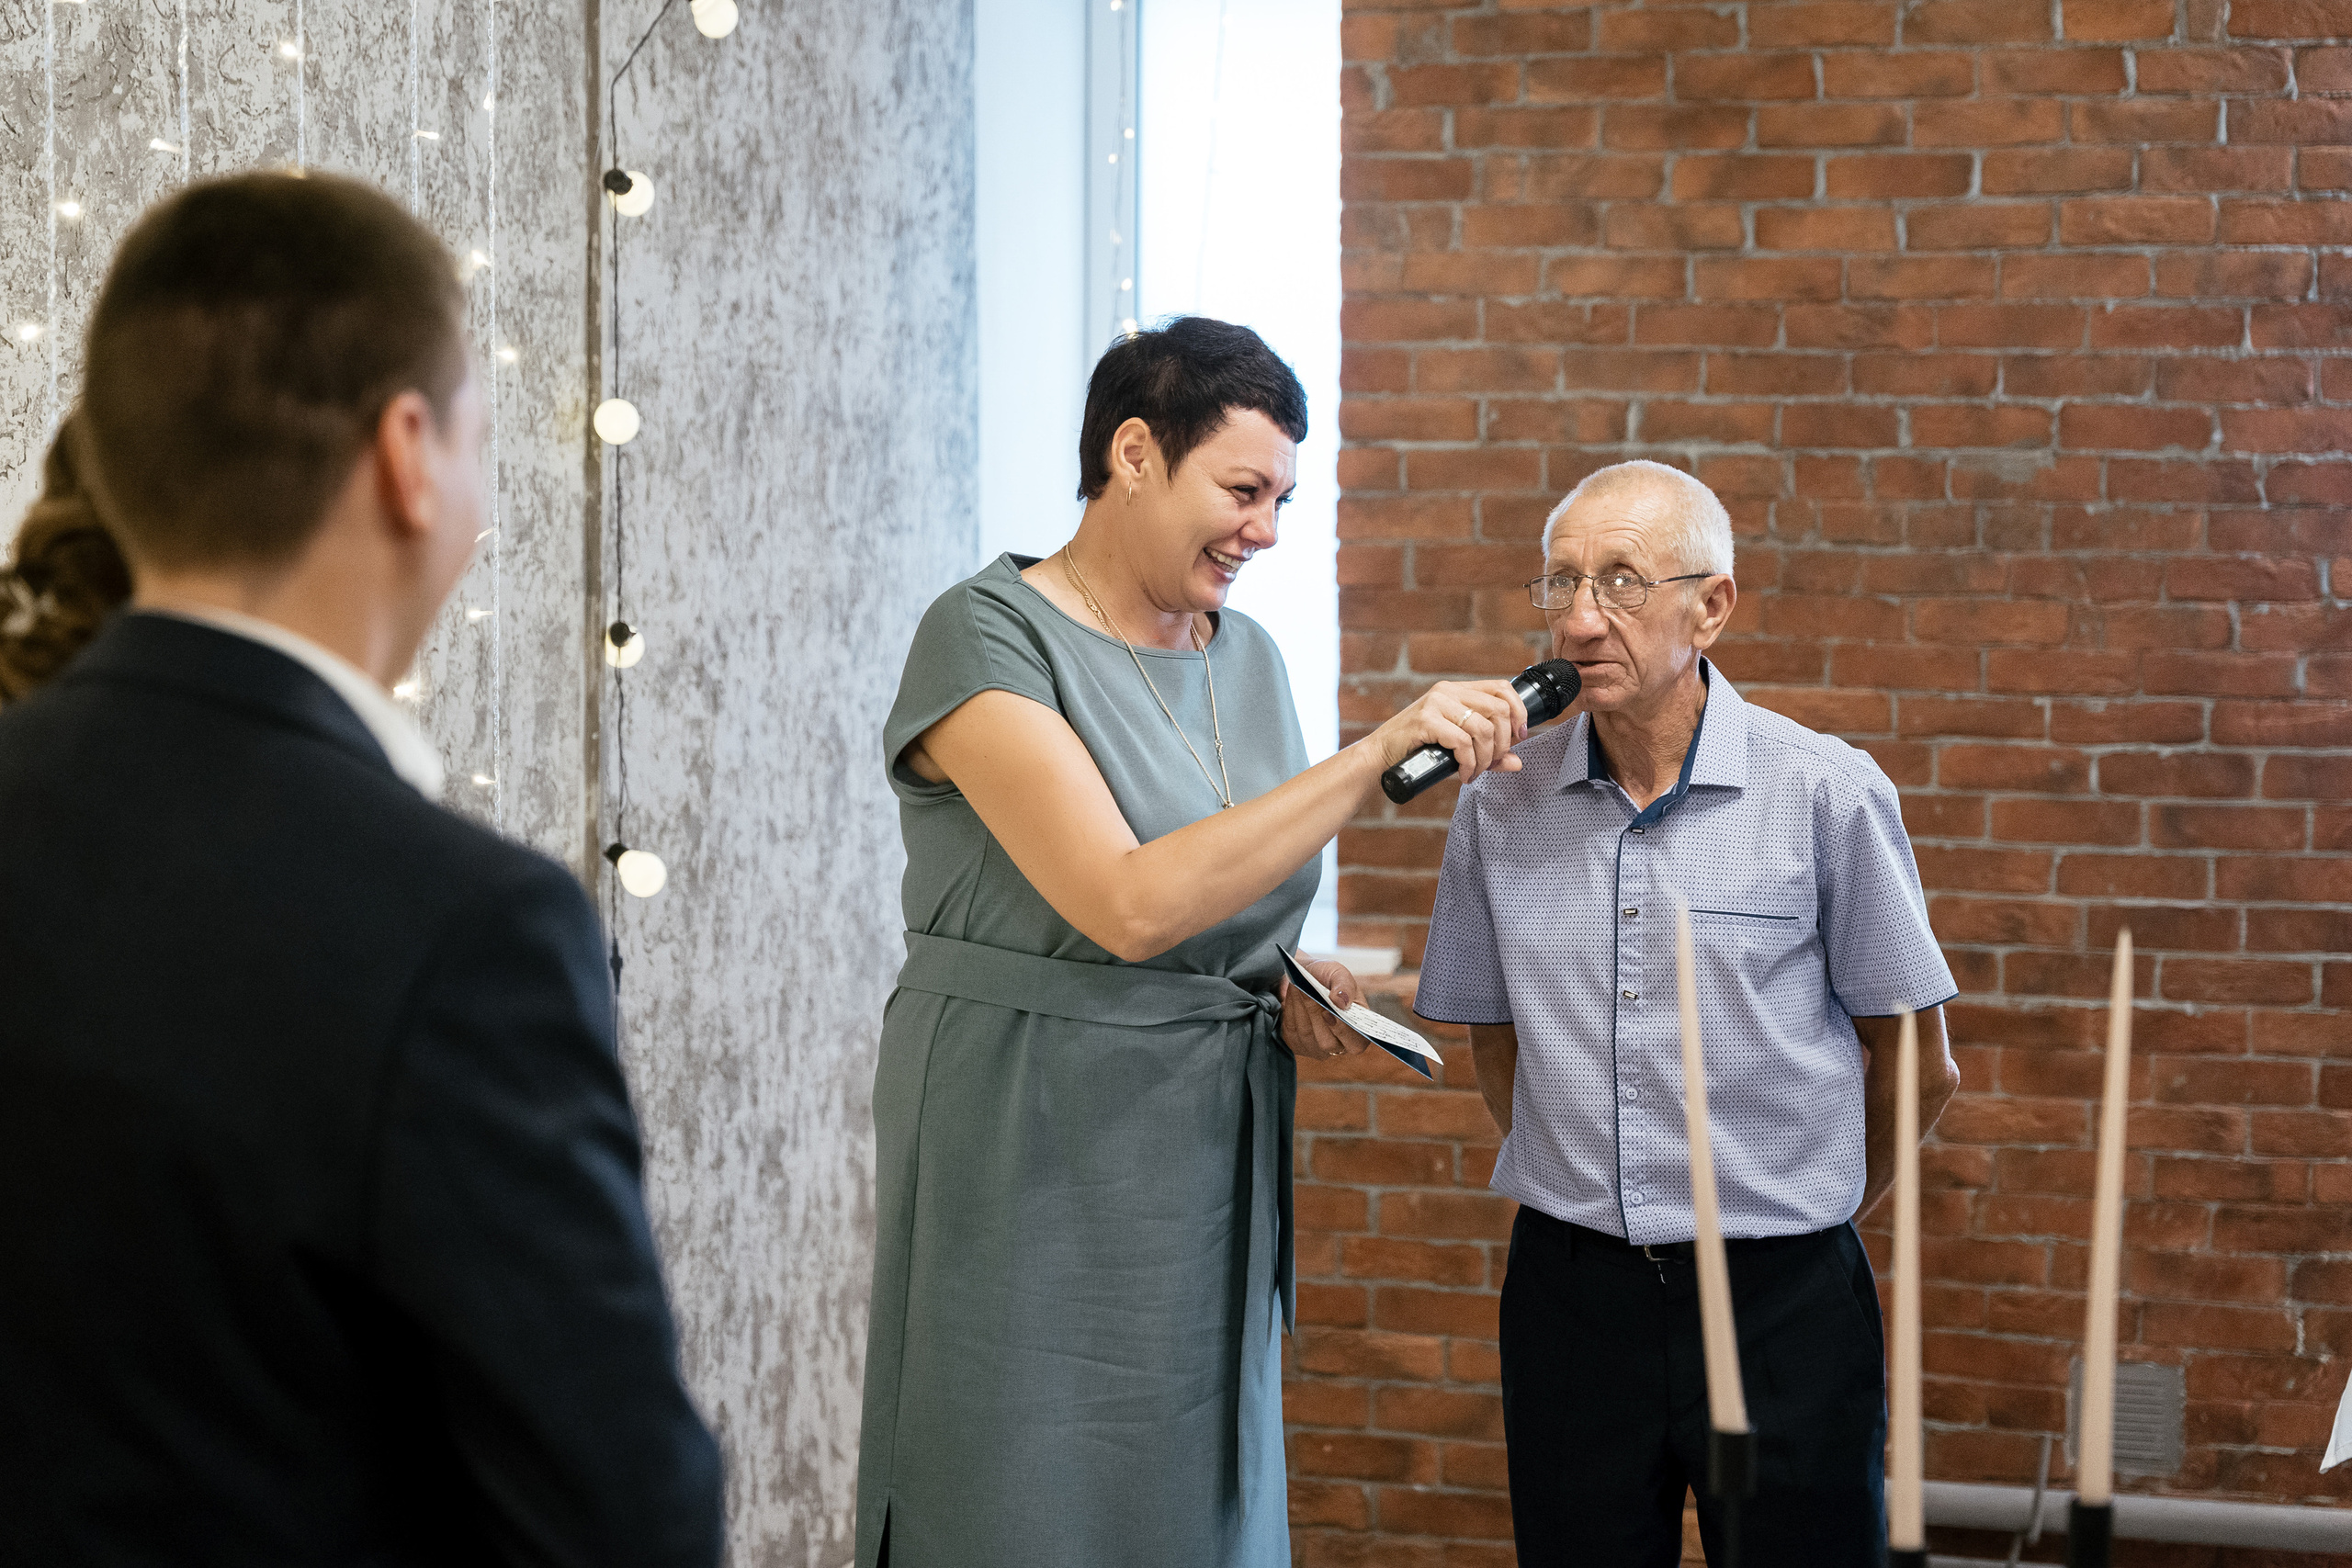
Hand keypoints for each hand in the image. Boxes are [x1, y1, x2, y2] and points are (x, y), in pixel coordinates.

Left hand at [1279, 958, 1374, 1061]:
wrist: (1304, 976)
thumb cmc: (1327, 977)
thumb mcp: (1339, 973)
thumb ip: (1345, 985)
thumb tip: (1342, 1003)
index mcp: (1357, 1030)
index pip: (1355, 1044)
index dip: (1343, 1031)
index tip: (1328, 1012)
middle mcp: (1338, 1045)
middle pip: (1326, 1042)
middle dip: (1315, 1015)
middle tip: (1306, 991)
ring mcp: (1315, 1048)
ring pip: (1306, 1035)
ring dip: (1301, 1008)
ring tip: (1298, 987)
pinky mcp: (1296, 1043)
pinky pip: (1291, 1031)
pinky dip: (1291, 1010)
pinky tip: (1293, 995)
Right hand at [1366, 678, 1531, 788]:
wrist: (1381, 756)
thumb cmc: (1418, 750)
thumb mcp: (1457, 747)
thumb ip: (1487, 752)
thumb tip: (1517, 762)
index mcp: (1458, 690)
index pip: (1502, 689)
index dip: (1518, 712)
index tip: (1519, 737)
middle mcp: (1448, 691)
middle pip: (1498, 711)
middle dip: (1501, 743)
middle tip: (1491, 763)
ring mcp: (1436, 703)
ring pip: (1482, 729)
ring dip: (1485, 758)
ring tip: (1475, 772)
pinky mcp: (1425, 720)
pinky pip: (1462, 742)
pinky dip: (1469, 763)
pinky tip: (1464, 774)